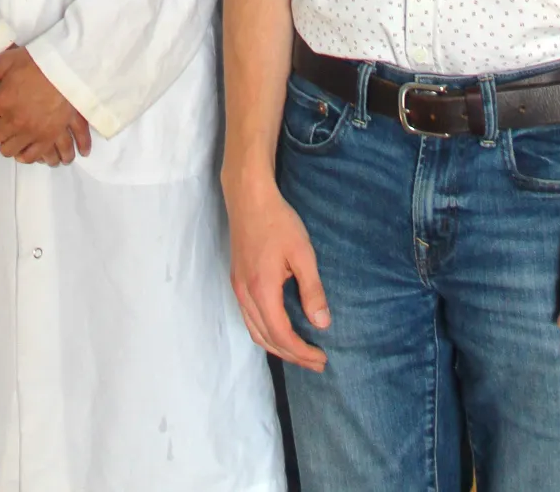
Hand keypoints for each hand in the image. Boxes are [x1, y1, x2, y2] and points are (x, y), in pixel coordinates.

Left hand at [0, 47, 91, 164]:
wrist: (70, 68)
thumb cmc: (37, 61)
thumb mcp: (6, 61)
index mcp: (2, 101)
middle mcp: (14, 121)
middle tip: (1, 119)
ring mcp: (32, 131)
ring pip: (8, 150)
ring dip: (7, 142)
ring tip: (13, 132)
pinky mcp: (49, 137)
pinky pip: (31, 156)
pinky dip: (26, 155)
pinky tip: (25, 147)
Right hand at [225, 174, 329, 370]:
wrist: (248, 197)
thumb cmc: (278, 221)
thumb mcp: (302, 253)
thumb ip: (312, 290)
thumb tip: (322, 324)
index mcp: (262, 290)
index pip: (281, 335)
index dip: (301, 352)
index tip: (321, 358)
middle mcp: (245, 295)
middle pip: (266, 339)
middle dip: (292, 356)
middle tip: (316, 362)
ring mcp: (238, 288)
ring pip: (255, 331)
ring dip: (277, 347)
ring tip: (300, 352)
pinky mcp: (237, 280)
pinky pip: (249, 319)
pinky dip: (266, 333)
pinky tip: (280, 330)